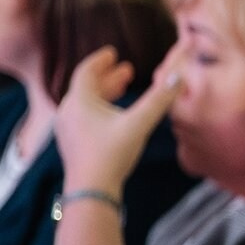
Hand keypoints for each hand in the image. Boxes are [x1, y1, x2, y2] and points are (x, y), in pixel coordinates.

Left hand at [55, 44, 181, 197]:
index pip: (86, 71)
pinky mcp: (71, 145)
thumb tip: (178, 77)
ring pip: (85, 104)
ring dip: (104, 95)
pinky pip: (84, 119)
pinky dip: (98, 111)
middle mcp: (68, 111)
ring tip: (122, 93)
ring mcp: (67, 129)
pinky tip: (112, 120)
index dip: (101, 61)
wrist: (90, 191)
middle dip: (108, 78)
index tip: (112, 53)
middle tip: (126, 71)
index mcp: (79, 100)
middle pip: (86, 87)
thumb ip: (158, 100)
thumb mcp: (138, 124)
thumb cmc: (111, 154)